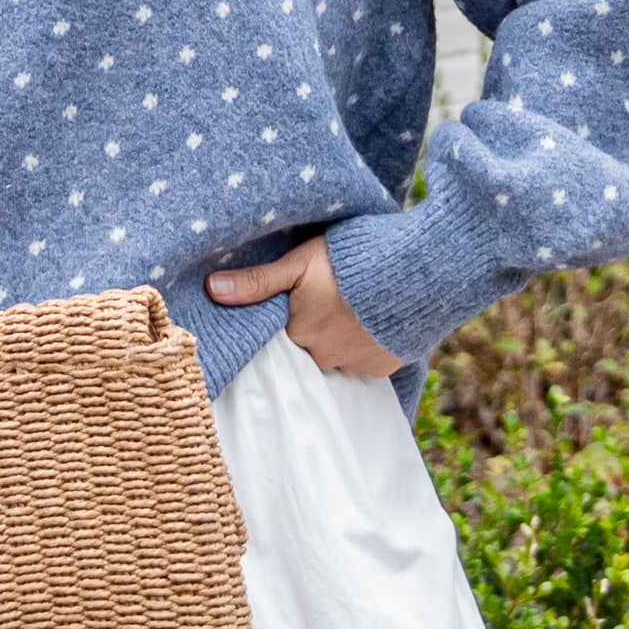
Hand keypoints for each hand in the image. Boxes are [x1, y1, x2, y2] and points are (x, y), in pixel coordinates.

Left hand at [205, 233, 398, 378]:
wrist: (416, 274)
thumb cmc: (352, 261)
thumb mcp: (300, 262)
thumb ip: (257, 281)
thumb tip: (212, 290)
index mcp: (298, 333)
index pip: (282, 334)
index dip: (290, 317)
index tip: (298, 301)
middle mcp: (323, 357)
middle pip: (309, 347)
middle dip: (315, 327)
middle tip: (329, 298)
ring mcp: (355, 365)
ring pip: (336, 355)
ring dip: (340, 337)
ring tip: (352, 308)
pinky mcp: (383, 367)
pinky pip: (366, 361)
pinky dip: (366, 344)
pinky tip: (372, 320)